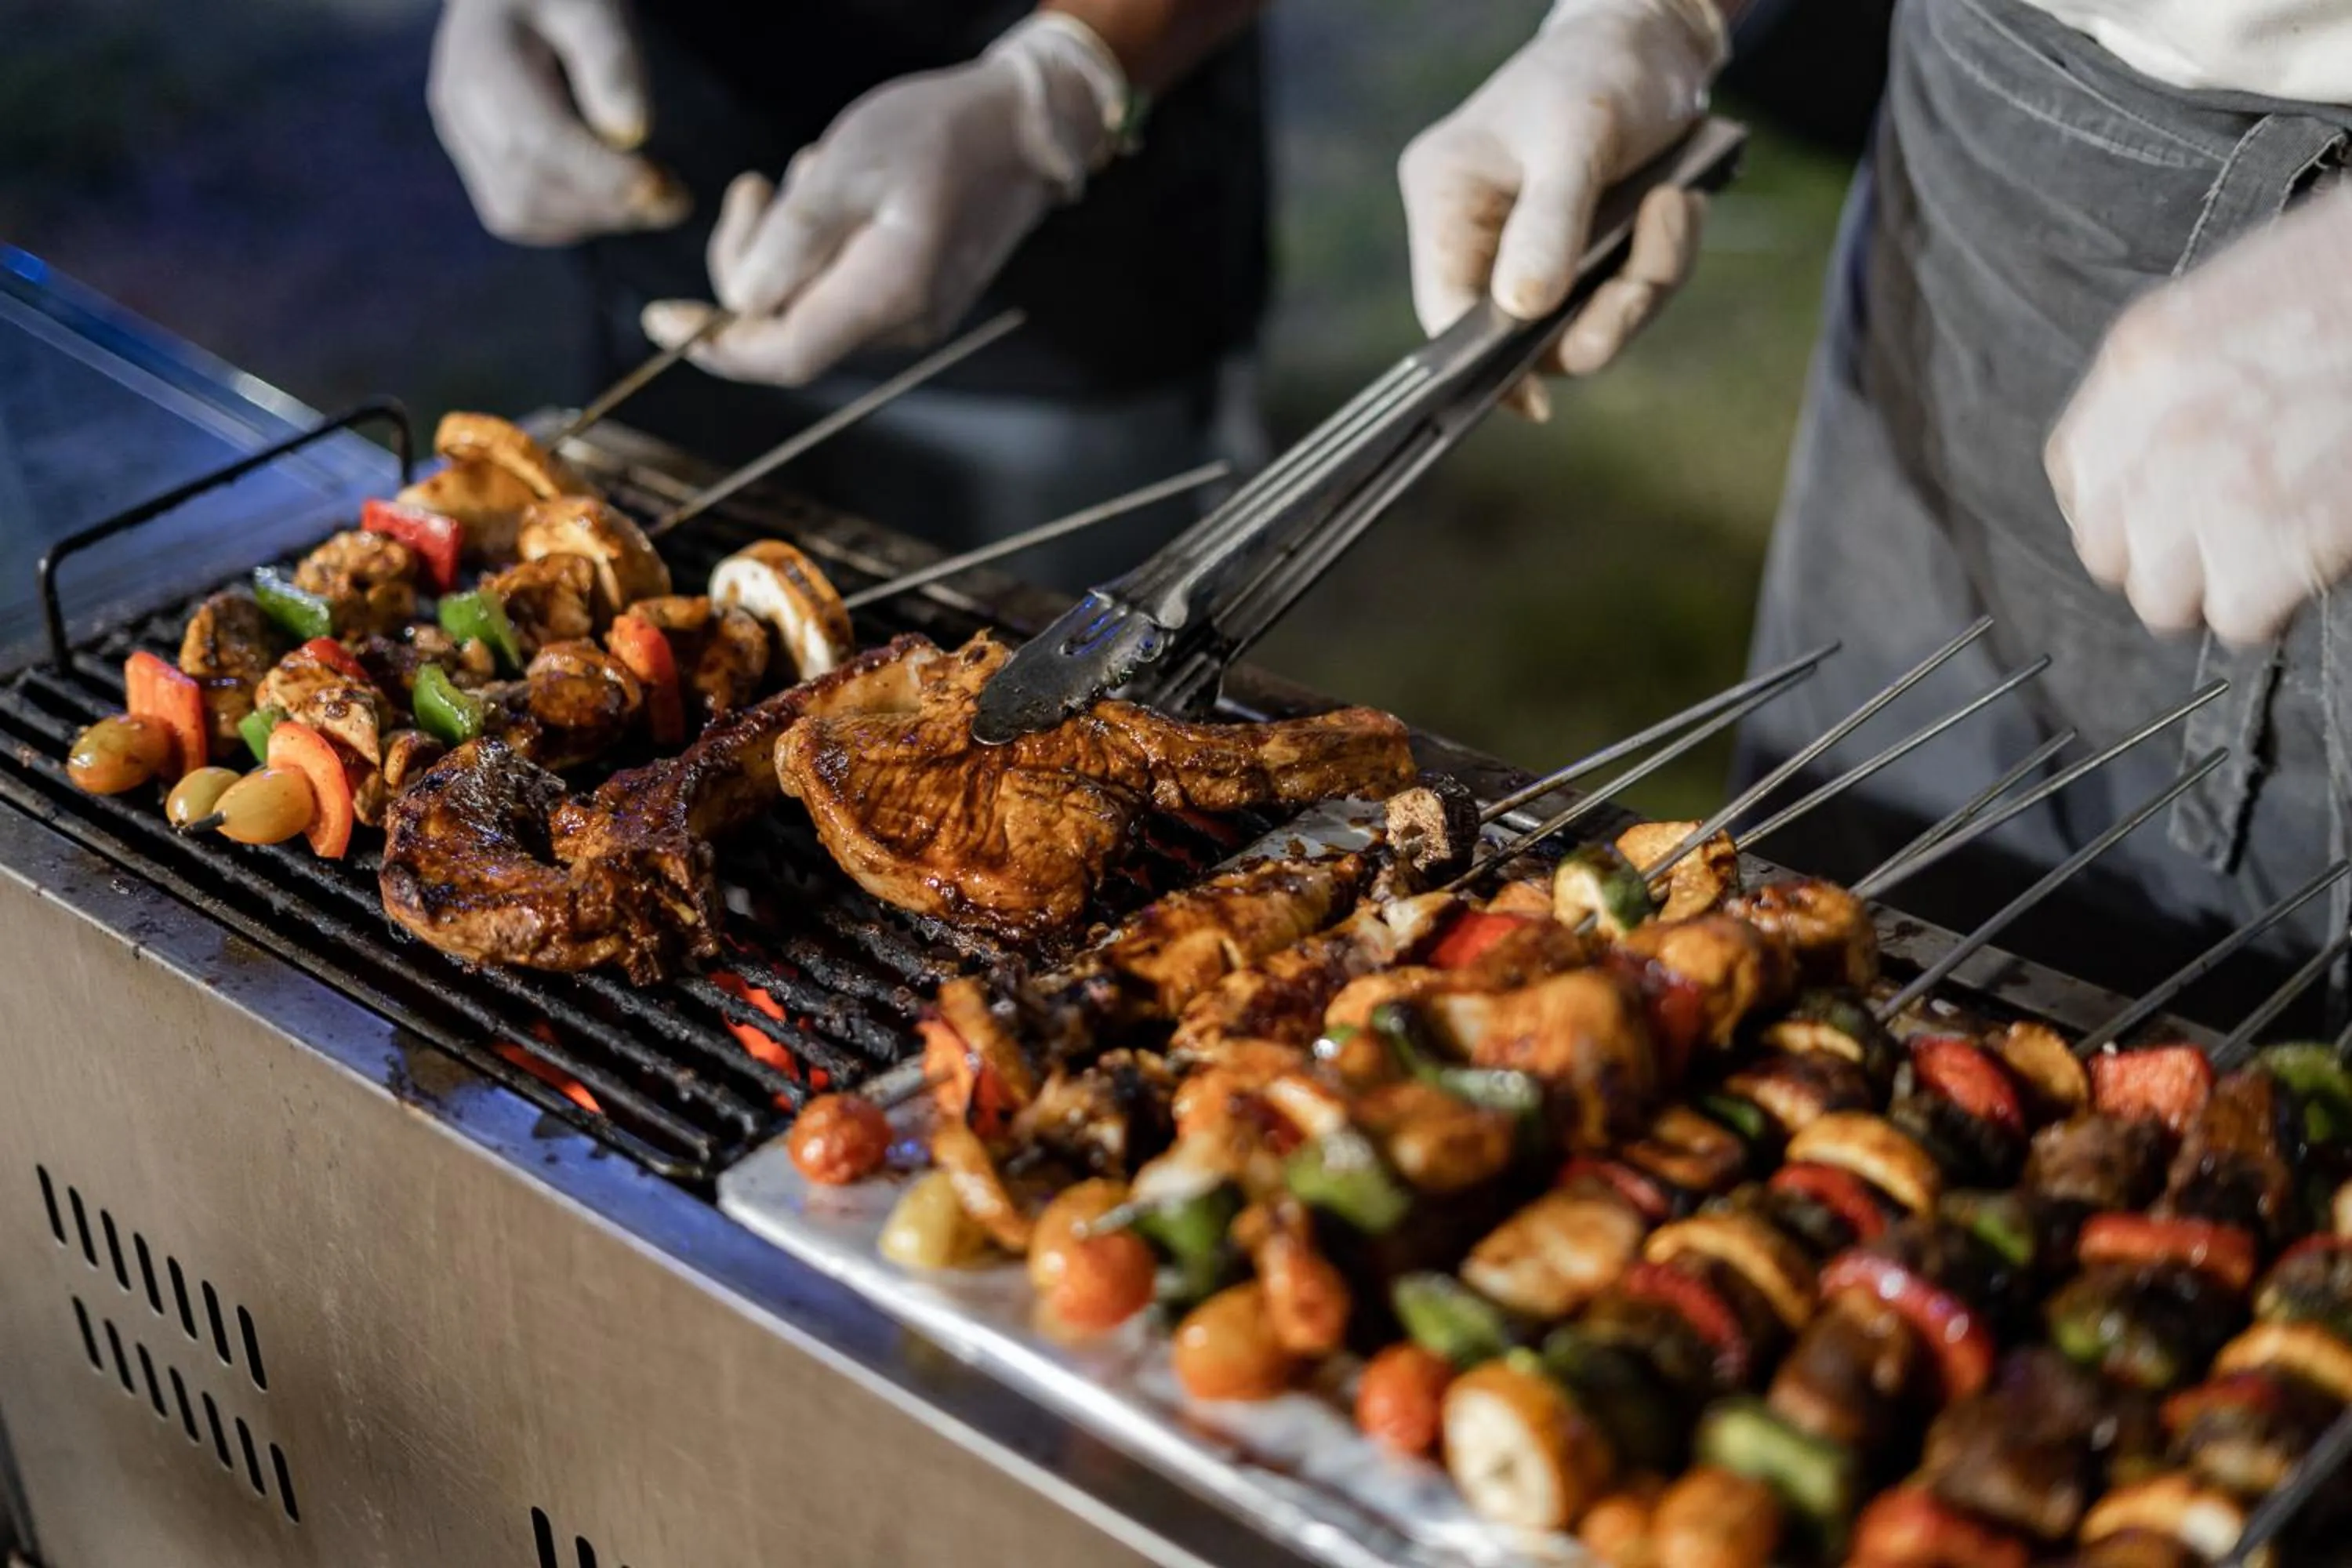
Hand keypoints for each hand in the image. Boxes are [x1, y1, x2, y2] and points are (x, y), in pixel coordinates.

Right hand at [427, 0, 688, 245]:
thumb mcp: (592, 7)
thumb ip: (612, 61)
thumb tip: (632, 133)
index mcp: (483, 66)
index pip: (539, 144)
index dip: (602, 177)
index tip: (662, 185)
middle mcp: (460, 111)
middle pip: (528, 189)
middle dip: (607, 205)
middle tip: (674, 200)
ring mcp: (463, 140)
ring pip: (522, 212)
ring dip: (594, 218)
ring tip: (653, 198)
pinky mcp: (478, 161)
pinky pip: (519, 214)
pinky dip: (572, 219)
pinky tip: (615, 198)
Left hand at [640, 16, 1123, 386]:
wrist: (1022, 130)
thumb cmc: (939, 133)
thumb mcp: (849, 165)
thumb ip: (792, 238)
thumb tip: (740, 301)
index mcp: (887, 295)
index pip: (784, 355)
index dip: (715, 346)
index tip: (660, 318)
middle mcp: (902, 325)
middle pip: (785, 330)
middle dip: (747, 267)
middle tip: (751, 190)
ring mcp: (911, 319)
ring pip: (807, 309)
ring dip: (783, 249)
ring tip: (809, 176)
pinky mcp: (912, 301)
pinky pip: (836, 292)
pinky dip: (814, 250)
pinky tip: (834, 195)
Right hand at [1399, 0, 1723, 416]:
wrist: (1657, 39)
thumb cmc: (1601, 72)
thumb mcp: (1576, 138)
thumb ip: (1548, 226)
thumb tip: (1521, 313)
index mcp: (1447, 198)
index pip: (1446, 309)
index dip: (1484, 367)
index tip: (1535, 401)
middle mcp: (1480, 235)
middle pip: (1522, 334)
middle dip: (1600, 315)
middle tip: (1646, 275)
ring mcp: (1532, 251)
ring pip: (1581, 325)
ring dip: (1643, 283)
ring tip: (1674, 208)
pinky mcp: (1580, 257)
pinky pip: (1618, 298)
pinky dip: (1658, 263)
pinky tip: (1675, 207)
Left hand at [2049, 189, 2351, 645]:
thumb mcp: (2236, 310)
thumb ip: (2185, 386)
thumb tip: (2171, 456)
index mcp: (2141, 360)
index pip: (2078, 474)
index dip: (2123, 506)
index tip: (2160, 513)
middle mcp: (2155, 426)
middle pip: (2107, 550)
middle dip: (2164, 559)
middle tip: (2224, 545)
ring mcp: (2209, 485)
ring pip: (2162, 598)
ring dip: (2216, 588)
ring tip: (2270, 555)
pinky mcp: (2272, 533)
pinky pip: (2236, 616)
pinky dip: (2272, 608)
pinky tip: (2305, 564)